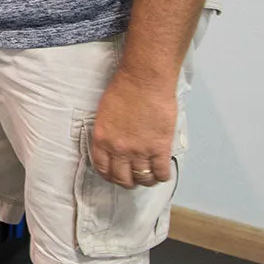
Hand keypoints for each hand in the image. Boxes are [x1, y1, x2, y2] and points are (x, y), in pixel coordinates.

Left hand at [90, 68, 177, 189]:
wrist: (144, 82)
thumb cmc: (123, 90)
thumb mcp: (104, 113)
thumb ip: (107, 132)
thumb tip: (112, 145)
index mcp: (101, 138)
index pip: (102, 168)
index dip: (109, 175)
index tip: (115, 175)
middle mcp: (118, 149)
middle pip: (122, 179)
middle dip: (127, 181)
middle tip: (133, 177)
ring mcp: (139, 151)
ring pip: (143, 179)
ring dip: (146, 180)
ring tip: (149, 174)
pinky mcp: (159, 149)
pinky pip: (161, 173)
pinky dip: (162, 176)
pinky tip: (162, 170)